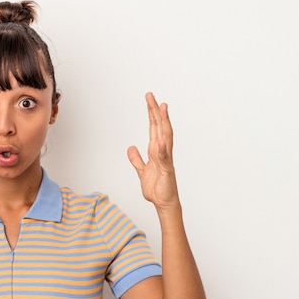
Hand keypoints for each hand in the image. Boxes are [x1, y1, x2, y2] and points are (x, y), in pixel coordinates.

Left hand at [127, 92, 179, 211]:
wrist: (163, 202)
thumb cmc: (157, 187)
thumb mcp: (141, 170)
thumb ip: (136, 159)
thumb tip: (131, 147)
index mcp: (156, 150)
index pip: (154, 128)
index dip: (151, 113)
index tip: (149, 100)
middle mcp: (162, 151)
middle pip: (159, 127)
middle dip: (155, 111)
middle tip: (151, 95)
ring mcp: (166, 159)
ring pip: (165, 136)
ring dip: (164, 122)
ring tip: (162, 107)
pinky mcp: (167, 170)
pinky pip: (164, 157)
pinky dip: (163, 148)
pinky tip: (161, 139)